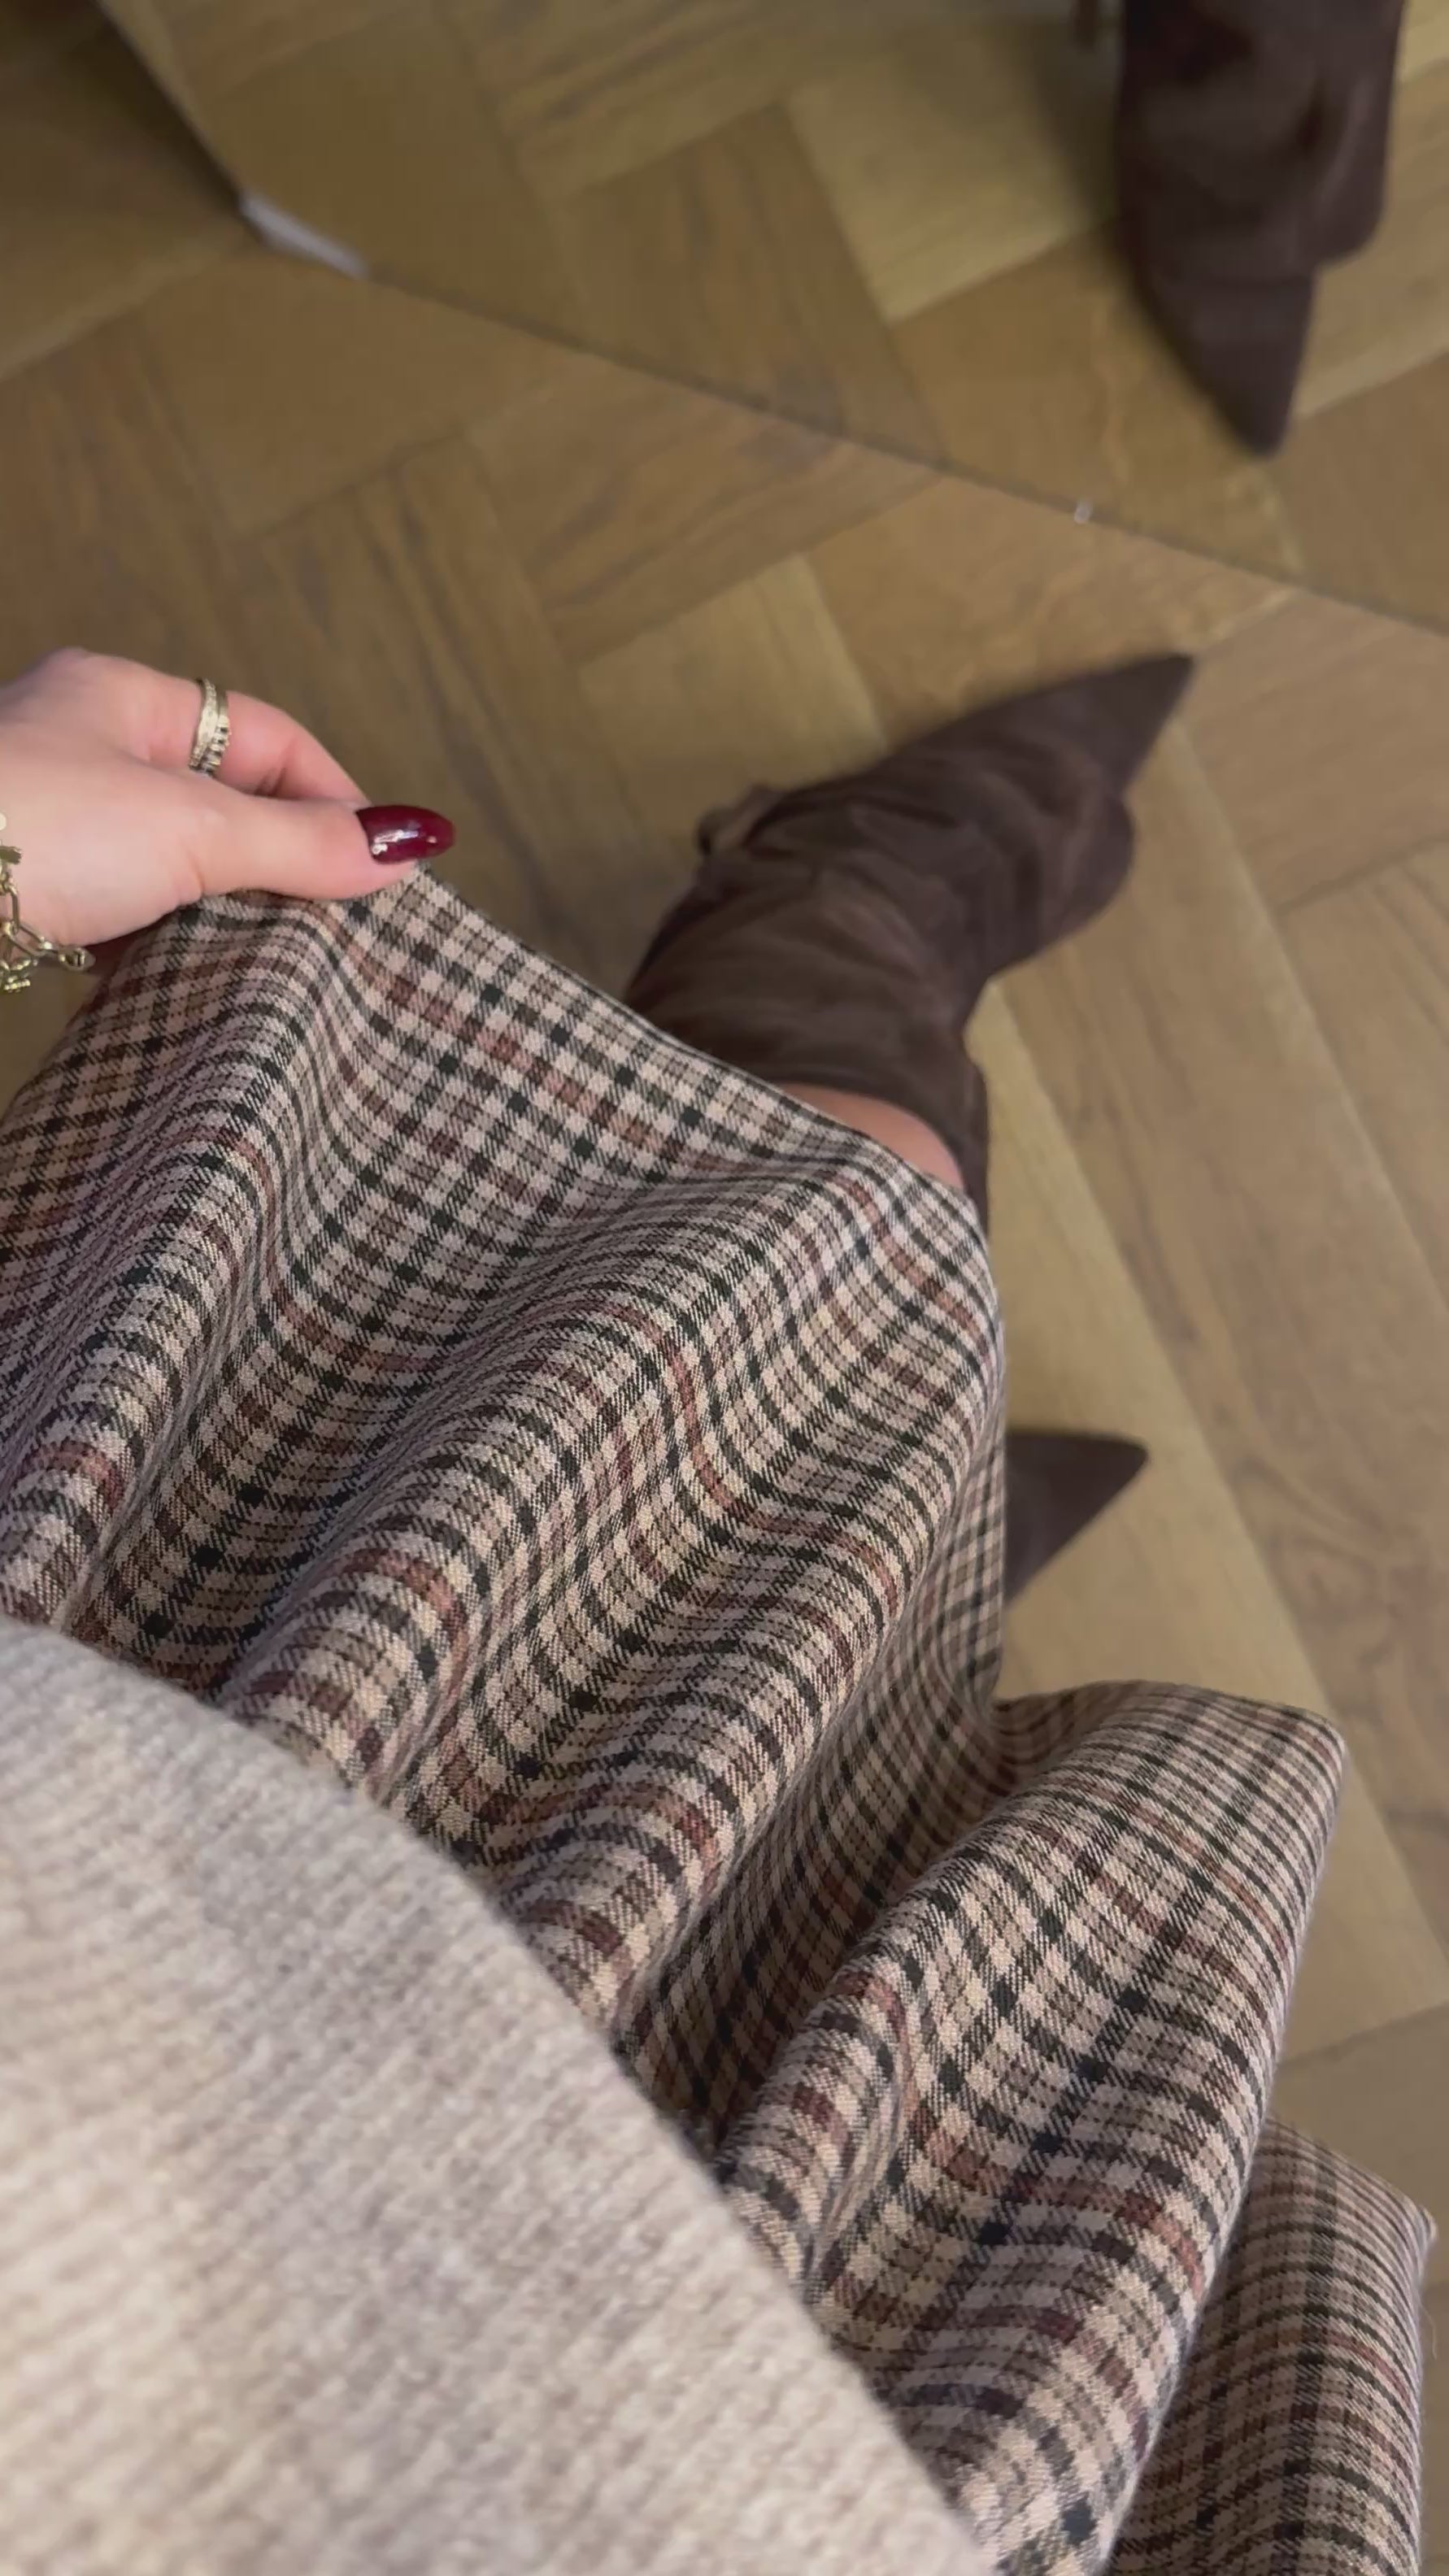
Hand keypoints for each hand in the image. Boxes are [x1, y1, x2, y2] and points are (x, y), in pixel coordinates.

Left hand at [0, 649, 452, 953]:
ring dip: (215, 918)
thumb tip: (411, 840)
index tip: (380, 874)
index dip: (334, 801)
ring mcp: (48, 823)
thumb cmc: (28, 832)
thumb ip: (301, 842)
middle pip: (220, 805)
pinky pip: (114, 920)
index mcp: (124, 699)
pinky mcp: (23, 895)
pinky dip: (152, 954)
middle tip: (334, 931)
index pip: (268, 738)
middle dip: (279, 868)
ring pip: (168, 869)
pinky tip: (174, 990)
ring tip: (263, 968)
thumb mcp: (190, 832)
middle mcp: (81, 748)